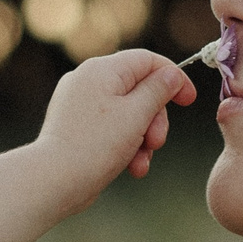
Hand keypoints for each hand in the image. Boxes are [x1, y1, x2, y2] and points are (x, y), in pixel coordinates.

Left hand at [36, 49, 195, 199]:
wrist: (53, 181)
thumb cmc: (95, 146)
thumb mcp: (136, 115)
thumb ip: (158, 91)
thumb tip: (170, 74)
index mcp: (102, 69)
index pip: (147, 60)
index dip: (173, 78)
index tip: (189, 100)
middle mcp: (87, 80)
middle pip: (139, 89)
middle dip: (154, 119)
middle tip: (157, 142)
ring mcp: (79, 103)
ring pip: (127, 113)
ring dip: (142, 138)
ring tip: (141, 163)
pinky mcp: (76, 125)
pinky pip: (111, 128)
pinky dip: (125, 145)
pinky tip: (131, 168)